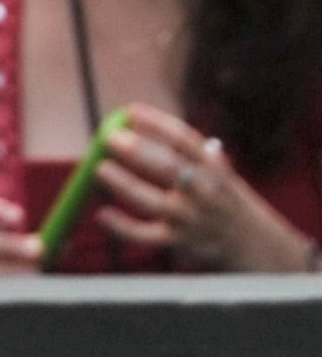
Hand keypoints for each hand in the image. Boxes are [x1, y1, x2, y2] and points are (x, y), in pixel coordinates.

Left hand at [90, 107, 304, 269]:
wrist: (256, 245)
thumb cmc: (226, 200)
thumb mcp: (219, 171)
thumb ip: (187, 153)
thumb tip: (135, 128)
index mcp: (214, 167)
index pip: (184, 139)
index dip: (155, 123)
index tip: (130, 111)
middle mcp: (203, 191)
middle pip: (166, 166)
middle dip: (136, 150)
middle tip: (110, 138)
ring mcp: (190, 218)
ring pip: (150, 201)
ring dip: (123, 183)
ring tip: (101, 168)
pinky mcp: (179, 242)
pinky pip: (145, 235)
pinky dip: (122, 226)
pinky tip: (104, 214)